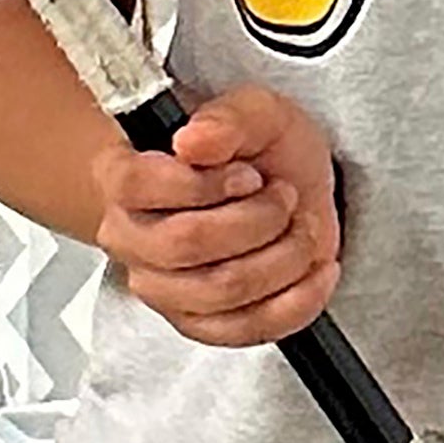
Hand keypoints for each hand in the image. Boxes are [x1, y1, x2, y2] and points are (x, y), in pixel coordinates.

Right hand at [89, 90, 343, 347]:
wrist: (281, 187)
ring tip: (300, 227)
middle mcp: (132, 239)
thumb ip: (228, 120)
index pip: (136, 186)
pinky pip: (246, 330)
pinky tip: (317, 269)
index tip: (248, 174)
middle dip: (257, 219)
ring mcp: (161, 288)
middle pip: (185, 244)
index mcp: (126, 179)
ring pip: (221, 290)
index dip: (202, 183)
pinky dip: (297, 300)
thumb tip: (194, 142)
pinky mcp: (200, 323)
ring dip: (283, 256)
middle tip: (284, 196)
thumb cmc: (259, 150)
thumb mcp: (257, 113)